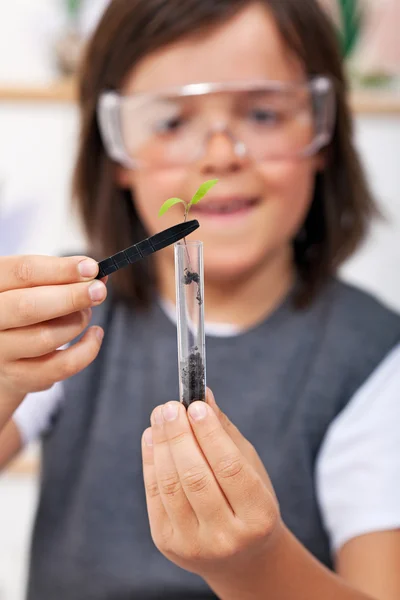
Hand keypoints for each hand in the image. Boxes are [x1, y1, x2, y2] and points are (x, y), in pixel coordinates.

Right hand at [0, 255, 106, 404]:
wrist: (1, 354)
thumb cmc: (21, 311)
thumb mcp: (30, 287)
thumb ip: (60, 277)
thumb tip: (96, 272)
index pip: (21, 272)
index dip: (59, 268)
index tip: (91, 268)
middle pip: (28, 307)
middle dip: (71, 297)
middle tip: (99, 291)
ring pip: (46, 337)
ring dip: (77, 322)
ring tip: (86, 312)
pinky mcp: (17, 377)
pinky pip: (60, 367)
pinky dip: (87, 350)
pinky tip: (95, 335)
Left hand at [141, 389, 281, 582]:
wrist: (240, 559)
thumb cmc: (249, 502)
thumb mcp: (251, 468)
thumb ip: (226, 434)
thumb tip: (203, 395)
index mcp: (258, 517)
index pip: (230, 469)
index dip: (210, 435)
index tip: (196, 406)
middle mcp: (227, 537)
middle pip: (196, 477)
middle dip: (179, 435)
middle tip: (170, 406)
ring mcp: (194, 545)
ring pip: (171, 485)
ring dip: (162, 444)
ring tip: (160, 416)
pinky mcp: (167, 544)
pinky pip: (155, 495)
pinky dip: (151, 461)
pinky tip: (151, 437)